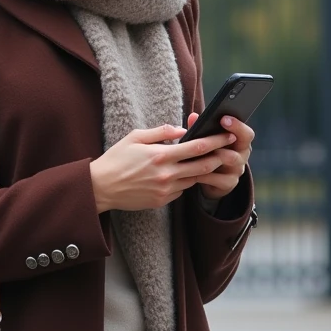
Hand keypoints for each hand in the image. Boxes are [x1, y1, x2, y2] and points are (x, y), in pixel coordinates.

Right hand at [89, 124, 236, 212]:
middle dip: (219, 157)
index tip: (227, 136)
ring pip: (194, 180)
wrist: (101, 187)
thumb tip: (181, 129)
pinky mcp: (161, 201)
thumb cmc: (116, 158)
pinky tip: (183, 174)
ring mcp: (165, 190)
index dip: (215, 141)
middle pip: (203, 166)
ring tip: (210, 161)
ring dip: (203, 171)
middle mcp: (166, 174)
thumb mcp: (135, 137)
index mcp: (160, 155)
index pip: (196, 147)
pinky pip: (181, 190)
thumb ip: (160, 132)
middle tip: (230, 149)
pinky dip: (185, 181)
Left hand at [189, 112, 252, 200]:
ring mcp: (237, 170)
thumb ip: (200, 128)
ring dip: (215, 153)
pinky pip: (219, 178)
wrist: (210, 181)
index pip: (246, 133)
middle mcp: (242, 155)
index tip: (223, 118)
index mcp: (240, 142)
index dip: (237, 125)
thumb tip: (193, 116)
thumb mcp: (206, 141)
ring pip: (230, 159)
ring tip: (200, 150)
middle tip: (213, 132)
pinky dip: (205, 174)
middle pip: (243, 144)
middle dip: (226, 137)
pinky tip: (193, 170)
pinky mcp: (229, 184)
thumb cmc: (208, 154)